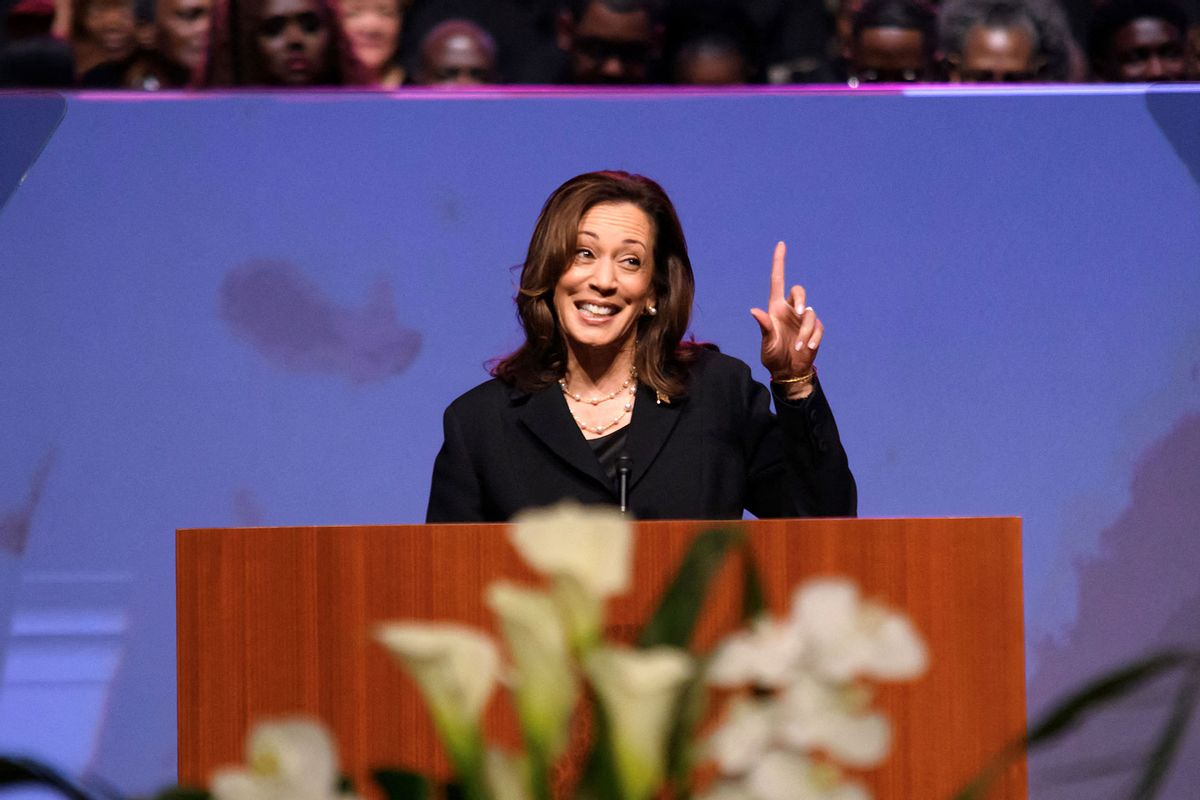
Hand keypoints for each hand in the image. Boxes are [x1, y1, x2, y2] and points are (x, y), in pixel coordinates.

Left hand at [750, 242, 822, 397]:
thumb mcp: (766, 343)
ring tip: (798, 348)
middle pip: (799, 291)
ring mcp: (804, 319)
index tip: (781, 245)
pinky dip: (814, 338)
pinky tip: (808, 348)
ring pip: (810, 313)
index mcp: (776, 308)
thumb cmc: (773, 356)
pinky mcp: (815, 330)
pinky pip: (818, 328)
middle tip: (799, 313)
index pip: (777, 280)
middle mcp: (790, 309)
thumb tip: (754, 311)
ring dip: (805, 330)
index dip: (779, 262)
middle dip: (801, 299)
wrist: (788, 371)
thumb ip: (764, 327)